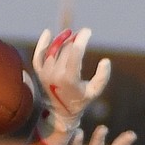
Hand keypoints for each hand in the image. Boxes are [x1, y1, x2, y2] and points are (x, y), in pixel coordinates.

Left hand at [32, 27, 111, 144]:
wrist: (60, 113)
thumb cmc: (80, 100)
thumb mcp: (94, 91)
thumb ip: (102, 77)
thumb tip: (105, 61)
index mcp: (69, 79)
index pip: (75, 52)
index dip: (82, 39)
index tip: (87, 31)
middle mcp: (55, 75)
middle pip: (66, 49)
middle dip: (75, 40)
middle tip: (81, 36)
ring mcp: (45, 74)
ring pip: (54, 50)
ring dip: (63, 40)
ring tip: (71, 35)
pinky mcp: (39, 73)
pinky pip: (39, 55)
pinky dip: (42, 44)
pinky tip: (48, 32)